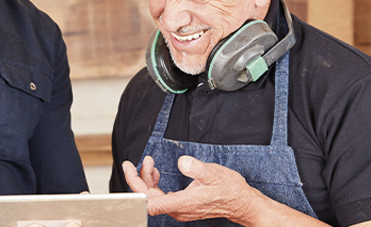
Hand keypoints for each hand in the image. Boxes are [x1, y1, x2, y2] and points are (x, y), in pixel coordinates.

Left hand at [122, 155, 260, 222]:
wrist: (241, 202)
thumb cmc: (229, 190)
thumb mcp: (215, 174)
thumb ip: (197, 168)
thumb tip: (183, 162)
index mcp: (184, 202)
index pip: (151, 202)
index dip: (136, 187)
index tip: (130, 171)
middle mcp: (179, 209)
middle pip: (148, 198)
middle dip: (140, 178)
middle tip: (140, 161)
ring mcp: (179, 209)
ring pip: (153, 197)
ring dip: (147, 180)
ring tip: (149, 163)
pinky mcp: (181, 206)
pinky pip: (160, 198)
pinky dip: (155, 184)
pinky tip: (157, 173)